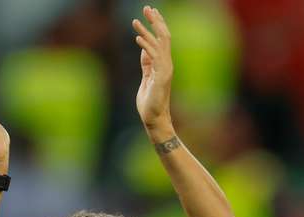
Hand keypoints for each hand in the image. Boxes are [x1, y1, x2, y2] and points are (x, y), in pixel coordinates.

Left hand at [133, 6, 173, 129]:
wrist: (154, 119)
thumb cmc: (149, 102)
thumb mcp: (146, 78)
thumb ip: (147, 64)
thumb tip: (144, 49)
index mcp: (163, 63)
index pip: (162, 39)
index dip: (156, 25)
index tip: (150, 13)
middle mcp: (166, 64)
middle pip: (163, 36)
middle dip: (155, 21)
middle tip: (147, 8)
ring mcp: (165, 70)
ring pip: (159, 44)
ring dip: (147, 31)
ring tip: (136, 21)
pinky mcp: (161, 77)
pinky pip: (155, 57)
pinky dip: (146, 46)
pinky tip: (137, 38)